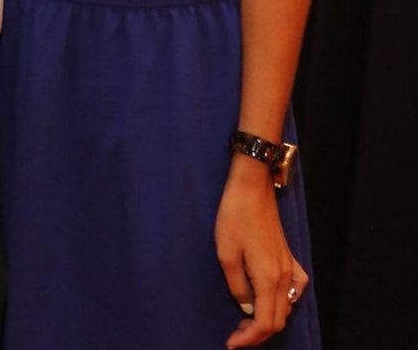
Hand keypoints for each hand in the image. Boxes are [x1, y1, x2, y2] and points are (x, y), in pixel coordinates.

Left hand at [215, 156, 307, 346]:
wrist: (252, 186)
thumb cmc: (234, 216)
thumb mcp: (226, 253)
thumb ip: (238, 286)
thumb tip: (246, 307)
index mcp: (268, 278)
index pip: (265, 322)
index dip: (249, 339)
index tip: (231, 343)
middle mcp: (284, 276)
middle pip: (278, 319)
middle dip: (257, 333)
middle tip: (236, 335)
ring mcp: (290, 265)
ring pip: (287, 306)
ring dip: (269, 318)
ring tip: (248, 320)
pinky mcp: (289, 255)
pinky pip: (295, 288)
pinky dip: (285, 302)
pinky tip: (272, 299)